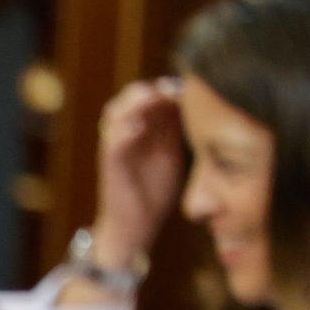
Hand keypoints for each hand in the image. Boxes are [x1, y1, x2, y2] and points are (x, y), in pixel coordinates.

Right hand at [91, 76, 186, 270]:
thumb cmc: (153, 192)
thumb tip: (198, 105)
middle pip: (129, 98)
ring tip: (152, 96)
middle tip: (171, 88)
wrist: (135, 226)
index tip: (187, 84)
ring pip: (115, 114)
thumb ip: (175, 131)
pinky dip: (123, 131)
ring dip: (133, 103)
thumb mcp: (170, 154)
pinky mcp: (110, 166)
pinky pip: (112, 143)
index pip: (149, 97)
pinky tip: (138, 125)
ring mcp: (116, 148)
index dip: (165, 87)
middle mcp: (126, 134)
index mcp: (143, 130)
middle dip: (149, 90)